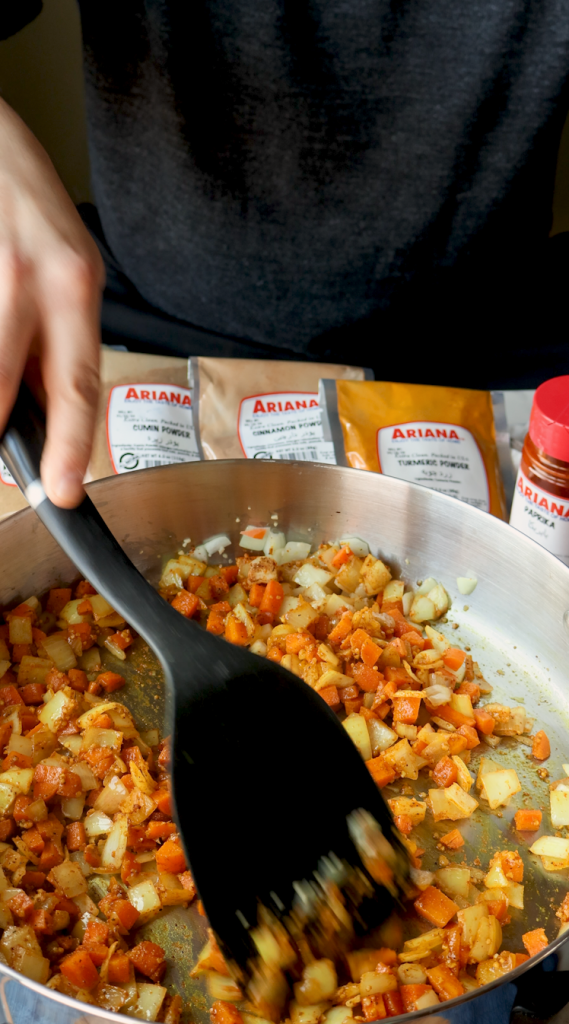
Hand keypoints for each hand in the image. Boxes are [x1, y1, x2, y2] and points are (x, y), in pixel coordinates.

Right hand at [0, 98, 104, 506]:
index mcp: (73, 284)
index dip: (73, 446)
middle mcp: (26, 281)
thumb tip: (48, 413)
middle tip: (6, 457)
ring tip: (3, 364)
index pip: (78, 383)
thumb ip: (60, 339)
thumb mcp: (70, 269)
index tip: (63, 491)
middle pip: (5, 386)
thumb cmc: (32, 207)